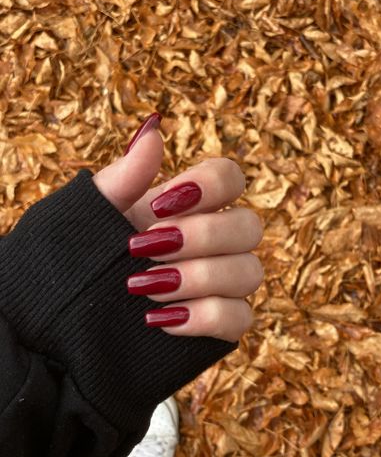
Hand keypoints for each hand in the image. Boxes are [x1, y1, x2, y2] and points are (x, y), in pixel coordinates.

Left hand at [92, 115, 262, 341]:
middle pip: (249, 226)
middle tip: (147, 248)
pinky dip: (204, 317)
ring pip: (249, 272)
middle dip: (202, 236)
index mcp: (186, 207)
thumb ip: (125, 176)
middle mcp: (213, 243)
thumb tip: (153, 129)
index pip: (231, 178)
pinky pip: (239, 319)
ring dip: (198, 277)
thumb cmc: (76, 260)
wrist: (55, 324)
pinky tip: (160, 320)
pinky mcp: (217, 327)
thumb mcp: (91, 215)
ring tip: (144, 287)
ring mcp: (219, 286)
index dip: (209, 187)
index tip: (159, 206)